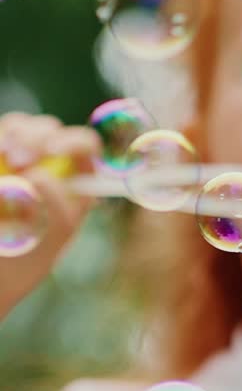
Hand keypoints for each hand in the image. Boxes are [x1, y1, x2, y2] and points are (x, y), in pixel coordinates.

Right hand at [0, 112, 100, 319]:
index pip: (85, 147)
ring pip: (18, 128)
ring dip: (13, 135)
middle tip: (20, 160)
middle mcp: (50, 165)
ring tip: (6, 156)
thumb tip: (38, 177)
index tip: (52, 150)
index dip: (73, 141)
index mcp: (75, 182)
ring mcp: (18, 159)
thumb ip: (56, 212)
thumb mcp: (49, 244)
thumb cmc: (26, 263)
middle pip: (48, 130)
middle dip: (34, 136)